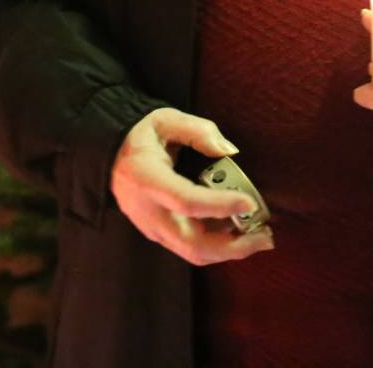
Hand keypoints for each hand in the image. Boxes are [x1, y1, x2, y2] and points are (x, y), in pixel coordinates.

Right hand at [110, 107, 274, 265]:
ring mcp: (152, 228)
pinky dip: (218, 244)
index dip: (219, 205)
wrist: (107, 157)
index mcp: (146, 180)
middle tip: (265, 235)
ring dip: (230, 249)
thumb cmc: (139, 137)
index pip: (186, 201)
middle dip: (233, 246)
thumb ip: (197, 130)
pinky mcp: (159, 234)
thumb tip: (228, 150)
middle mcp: (148, 212)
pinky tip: (240, 230)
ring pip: (193, 252)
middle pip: (192, 244)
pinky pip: (190, 246)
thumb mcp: (164, 119)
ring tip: (260, 236)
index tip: (249, 201)